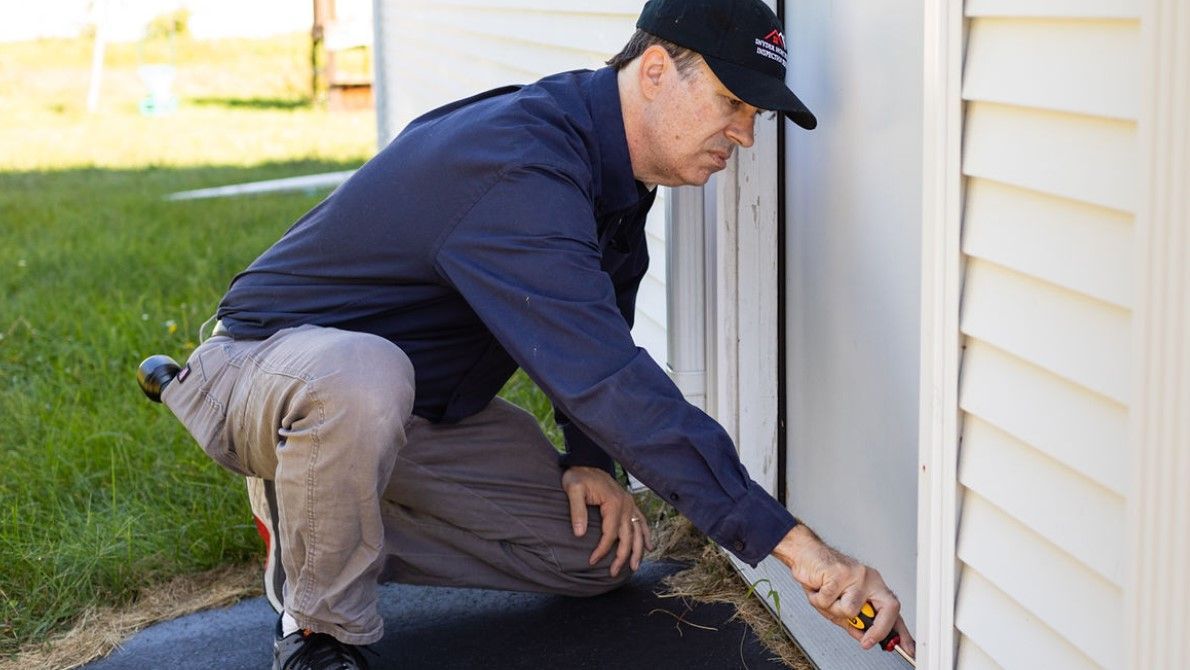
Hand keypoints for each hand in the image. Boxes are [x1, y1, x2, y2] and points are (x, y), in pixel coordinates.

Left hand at [561, 466, 653, 575]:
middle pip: (627, 537)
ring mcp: (630, 504)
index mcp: (614, 503)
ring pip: (638, 532)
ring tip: (635, 567)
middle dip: (622, 557)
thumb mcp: (573, 489)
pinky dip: (646, 534)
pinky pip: (641, 521)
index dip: (602, 550)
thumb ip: (577, 511)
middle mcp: (626, 504)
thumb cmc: (578, 476)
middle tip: (614, 573)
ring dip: (638, 550)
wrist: (585, 461)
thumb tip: (579, 534)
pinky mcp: (629, 503)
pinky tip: (649, 546)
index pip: (610, 534)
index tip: (592, 561)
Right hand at [773, 525, 914, 655]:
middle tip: (865, 641)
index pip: (894, 610)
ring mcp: (857, 574)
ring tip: (825, 597)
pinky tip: (818, 587)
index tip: (906, 647)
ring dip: (833, 610)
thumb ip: (853, 621)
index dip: (901, 631)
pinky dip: (818, 599)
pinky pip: (829, 600)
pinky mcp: (840, 572)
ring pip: (851, 609)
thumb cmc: (821, 576)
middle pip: (890, 607)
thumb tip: (864, 637)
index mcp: (873, 585)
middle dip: (878, 630)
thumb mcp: (838, 605)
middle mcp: (869, 579)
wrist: (805, 554)